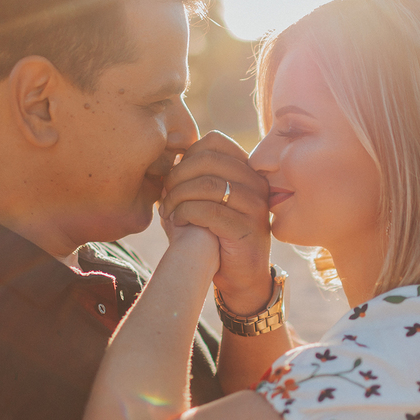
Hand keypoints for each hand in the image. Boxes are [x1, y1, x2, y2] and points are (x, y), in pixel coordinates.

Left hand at [160, 131, 272, 315]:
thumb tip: (168, 159)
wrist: (240, 278)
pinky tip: (176, 222)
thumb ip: (190, 178)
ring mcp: (255, 206)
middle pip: (208, 160)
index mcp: (247, 170)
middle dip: (178, 176)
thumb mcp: (203, 201)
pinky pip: (209, 211)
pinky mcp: (247, 229)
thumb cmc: (215, 236)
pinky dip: (185, 213)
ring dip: (178, 196)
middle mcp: (256, 183)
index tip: (172, 178)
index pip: (215, 141)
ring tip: (167, 211)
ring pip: (207, 185)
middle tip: (164, 195)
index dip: (186, 155)